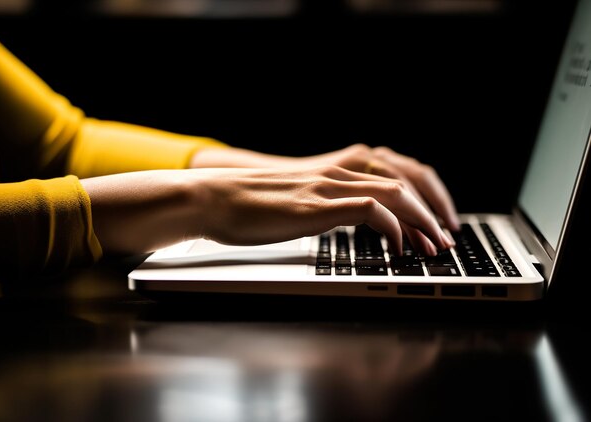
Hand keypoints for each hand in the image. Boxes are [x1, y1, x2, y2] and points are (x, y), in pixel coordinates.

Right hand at [191, 143, 459, 251]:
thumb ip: (322, 206)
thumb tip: (343, 222)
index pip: (394, 176)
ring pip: (395, 194)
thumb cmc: (247, 206)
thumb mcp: (295, 202)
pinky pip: (371, 210)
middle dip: (433, 212)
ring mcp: (328, 186)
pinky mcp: (318, 205)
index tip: (434, 225)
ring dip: (422, 222)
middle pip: (404, 181)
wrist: (213, 199)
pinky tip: (396, 249)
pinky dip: (393, 230)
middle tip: (446, 240)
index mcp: (333, 171)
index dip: (423, 199)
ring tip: (434, 248)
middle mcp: (337, 173)